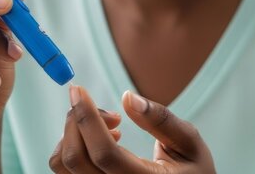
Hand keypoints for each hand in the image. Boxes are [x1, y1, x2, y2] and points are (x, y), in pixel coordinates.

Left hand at [49, 85, 215, 172]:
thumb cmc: (191, 172)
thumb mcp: (190, 144)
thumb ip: (162, 120)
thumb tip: (128, 98)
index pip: (104, 154)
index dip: (87, 117)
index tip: (79, 90)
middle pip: (75, 158)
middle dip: (79, 120)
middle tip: (110, 113)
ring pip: (63, 164)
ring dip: (75, 133)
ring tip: (109, 127)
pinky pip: (64, 169)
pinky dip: (73, 145)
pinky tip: (101, 141)